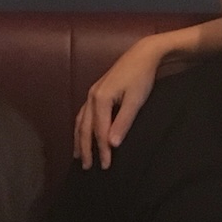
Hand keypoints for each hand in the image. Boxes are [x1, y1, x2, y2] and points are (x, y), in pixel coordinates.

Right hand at [74, 37, 168, 169]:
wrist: (143, 54)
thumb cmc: (142, 77)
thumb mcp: (135, 101)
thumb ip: (123, 122)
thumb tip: (112, 145)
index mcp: (100, 100)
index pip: (99, 132)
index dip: (102, 150)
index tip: (105, 166)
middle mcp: (91, 97)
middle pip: (84, 128)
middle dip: (85, 149)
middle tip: (87, 167)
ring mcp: (92, 93)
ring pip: (80, 121)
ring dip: (79, 139)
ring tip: (78, 155)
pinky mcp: (96, 91)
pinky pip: (83, 113)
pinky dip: (81, 126)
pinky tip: (82, 132)